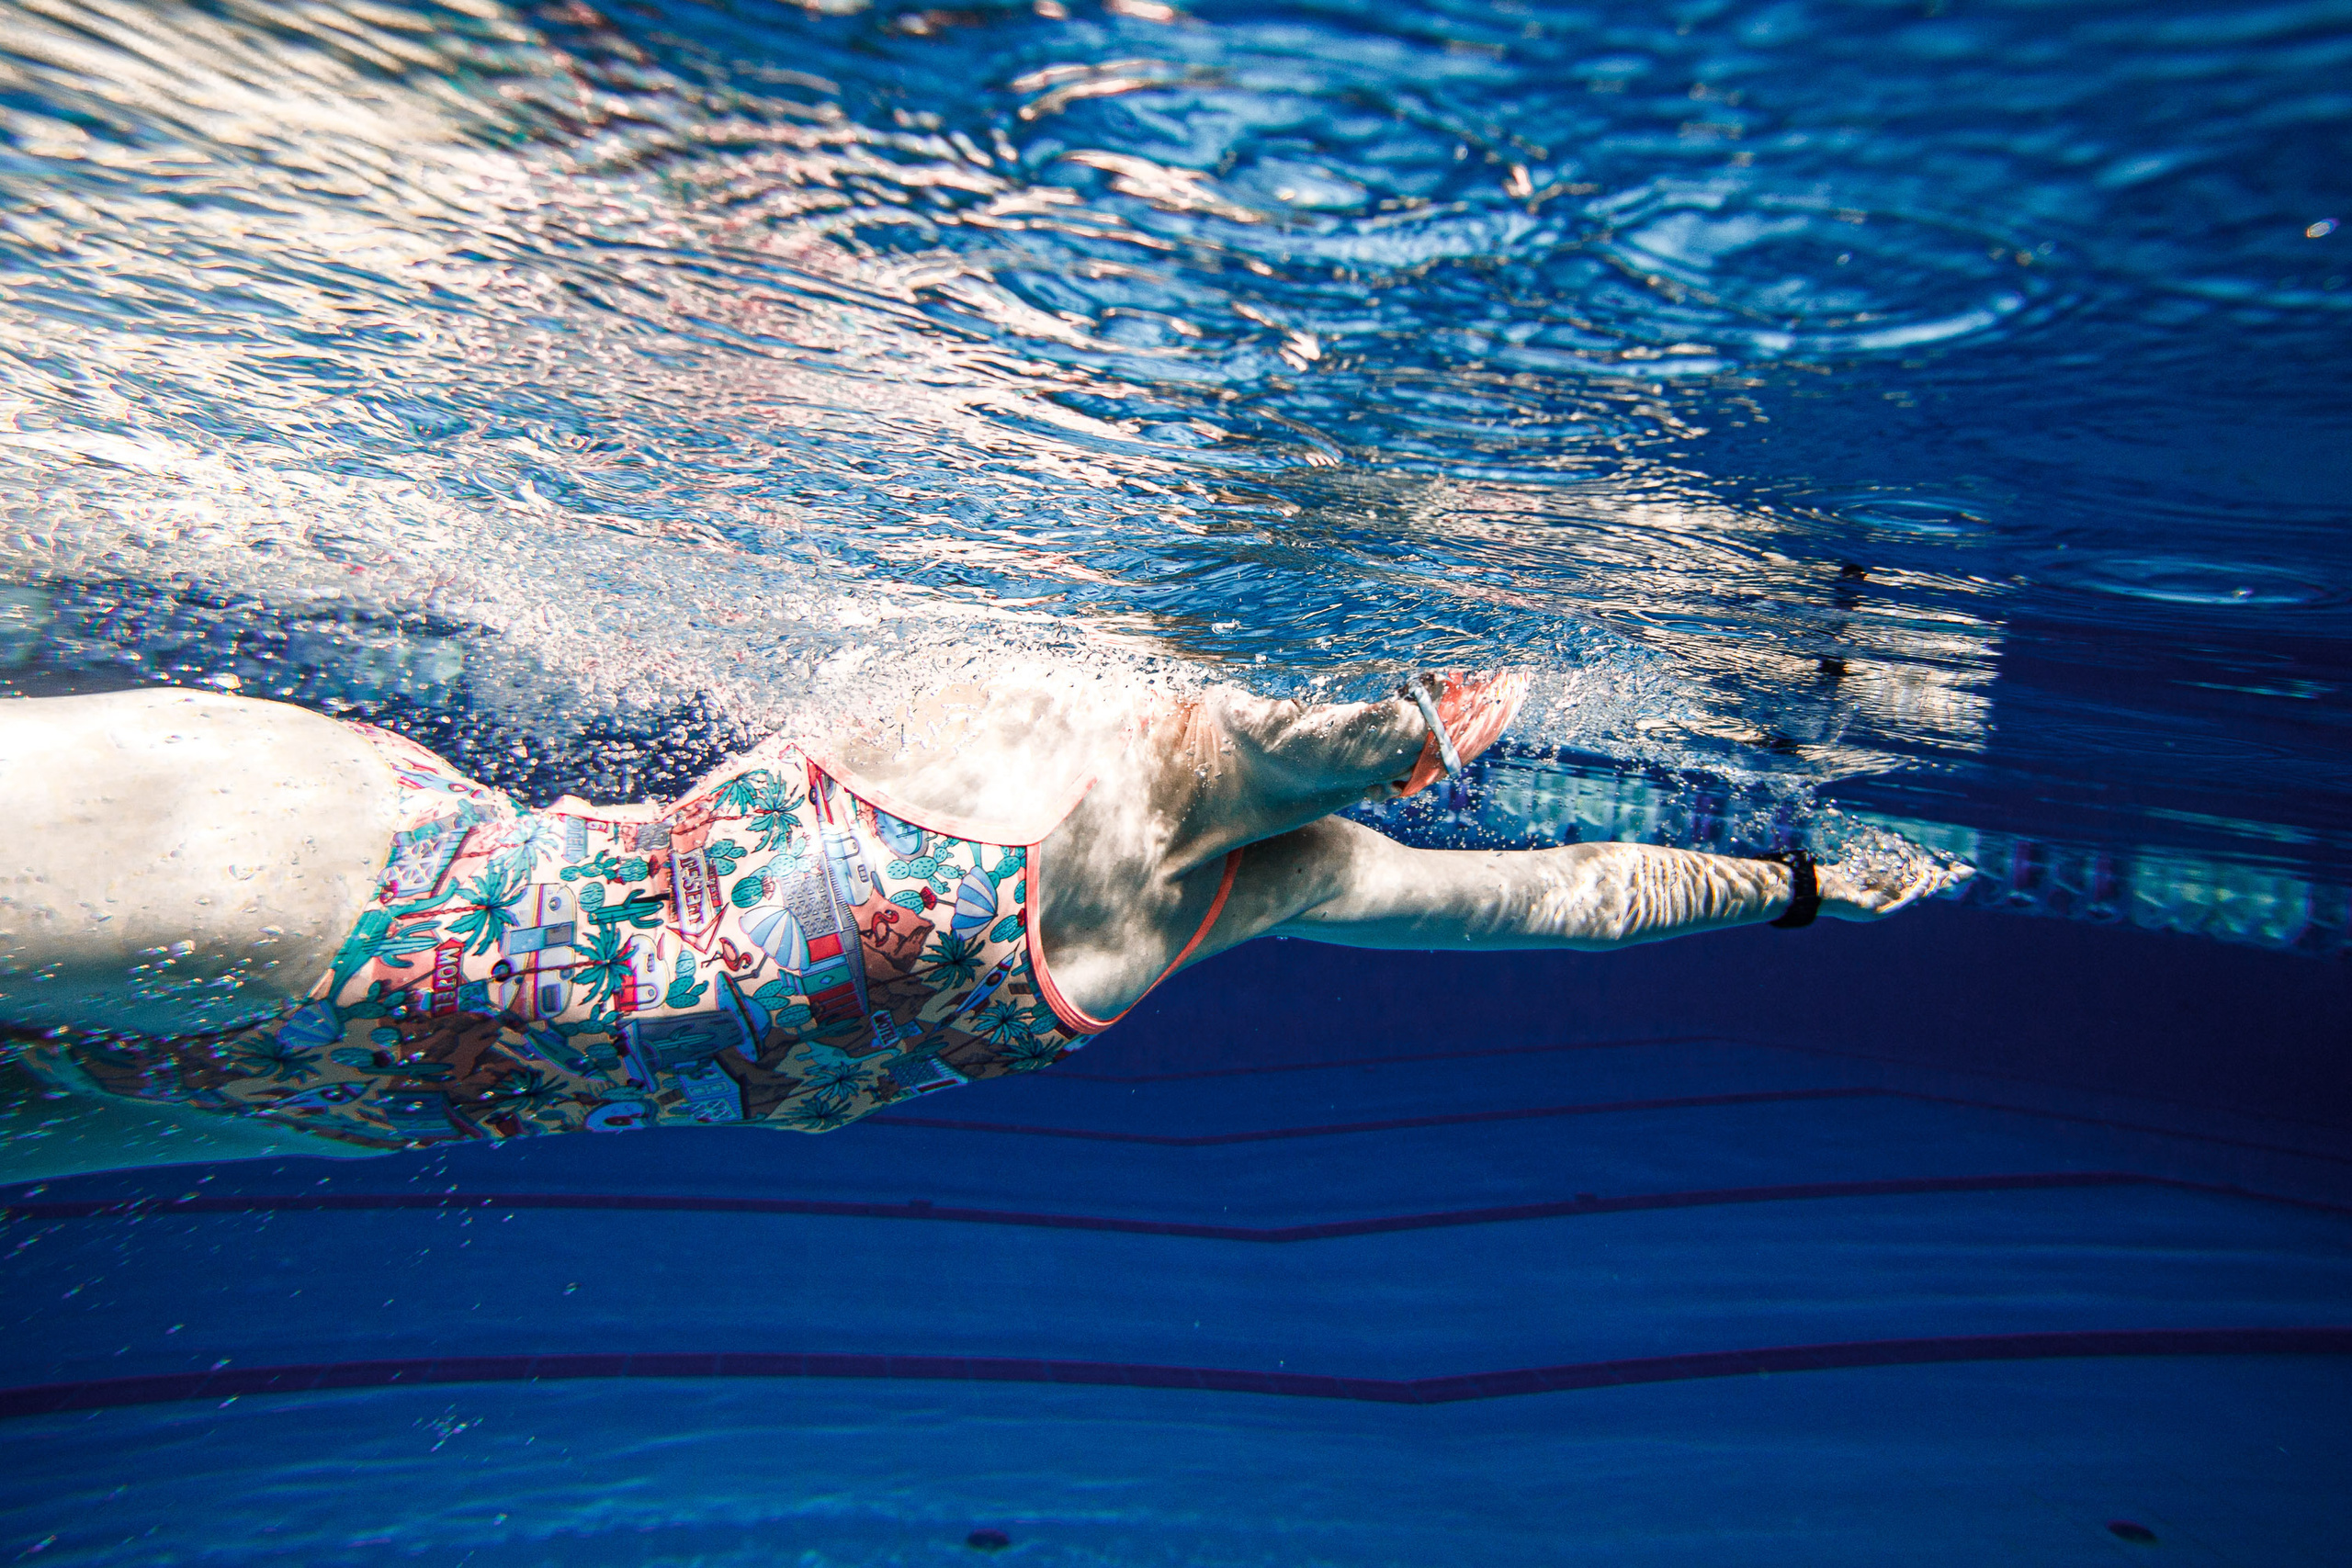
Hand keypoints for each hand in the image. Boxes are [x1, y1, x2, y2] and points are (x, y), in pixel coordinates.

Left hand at [1816, 836, 1973, 920]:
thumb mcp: (1860, 861)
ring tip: (1945, 876)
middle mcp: (1889, 900)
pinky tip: (1925, 883)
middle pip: (1922, 890)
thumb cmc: (1836, 875)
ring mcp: (1884, 907)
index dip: (1936, 874)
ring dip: (1932, 886)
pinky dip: (1915, 893)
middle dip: (1943, 881)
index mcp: (1888, 889)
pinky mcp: (1877, 913)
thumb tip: (1890, 836)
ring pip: (1916, 897)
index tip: (1954, 867)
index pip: (1918, 880)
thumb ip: (1876, 854)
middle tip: (1965, 874)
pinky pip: (1901, 903)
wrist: (1816, 889)